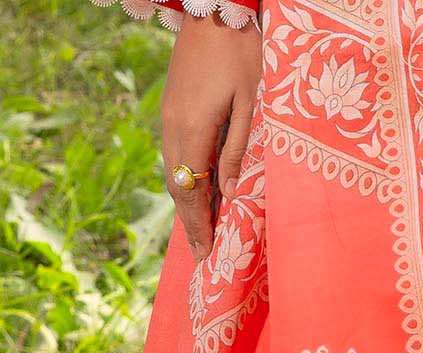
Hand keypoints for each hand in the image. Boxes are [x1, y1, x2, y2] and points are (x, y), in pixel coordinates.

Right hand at [160, 11, 262, 261]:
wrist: (216, 8)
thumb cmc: (242, 53)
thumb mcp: (251, 104)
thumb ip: (239, 150)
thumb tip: (230, 193)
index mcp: (191, 130)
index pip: (191, 192)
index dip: (200, 227)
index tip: (207, 256)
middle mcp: (172, 128)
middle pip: (178, 188)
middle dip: (192, 224)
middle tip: (204, 256)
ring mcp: (168, 117)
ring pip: (174, 172)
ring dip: (188, 205)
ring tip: (204, 233)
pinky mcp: (172, 108)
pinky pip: (176, 155)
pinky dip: (187, 181)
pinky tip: (200, 194)